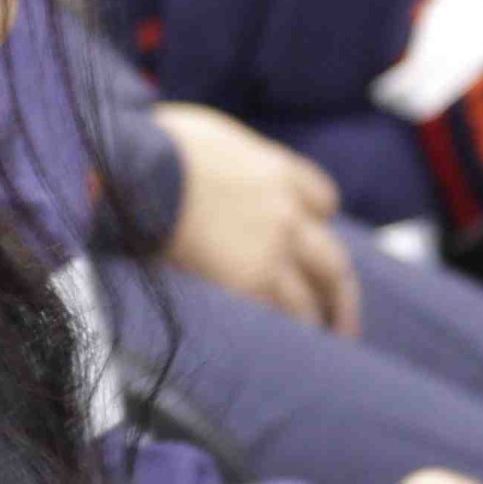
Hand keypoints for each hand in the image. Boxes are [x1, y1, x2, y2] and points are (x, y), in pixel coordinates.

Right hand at [153, 104, 355, 332]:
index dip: (317, 222)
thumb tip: (211, 164)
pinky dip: (284, 332)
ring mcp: (272, 249)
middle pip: (331, 259)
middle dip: (339, 293)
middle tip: (342, 317)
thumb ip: (229, 158)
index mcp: (278, 172)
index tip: (309, 236)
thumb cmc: (157, 144)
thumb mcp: (207, 134)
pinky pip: (278, 316)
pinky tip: (284, 349)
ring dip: (320, 323)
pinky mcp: (248, 281)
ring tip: (319, 345)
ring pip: (311, 297)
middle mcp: (286, 212)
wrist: (140, 169)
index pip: (323, 201)